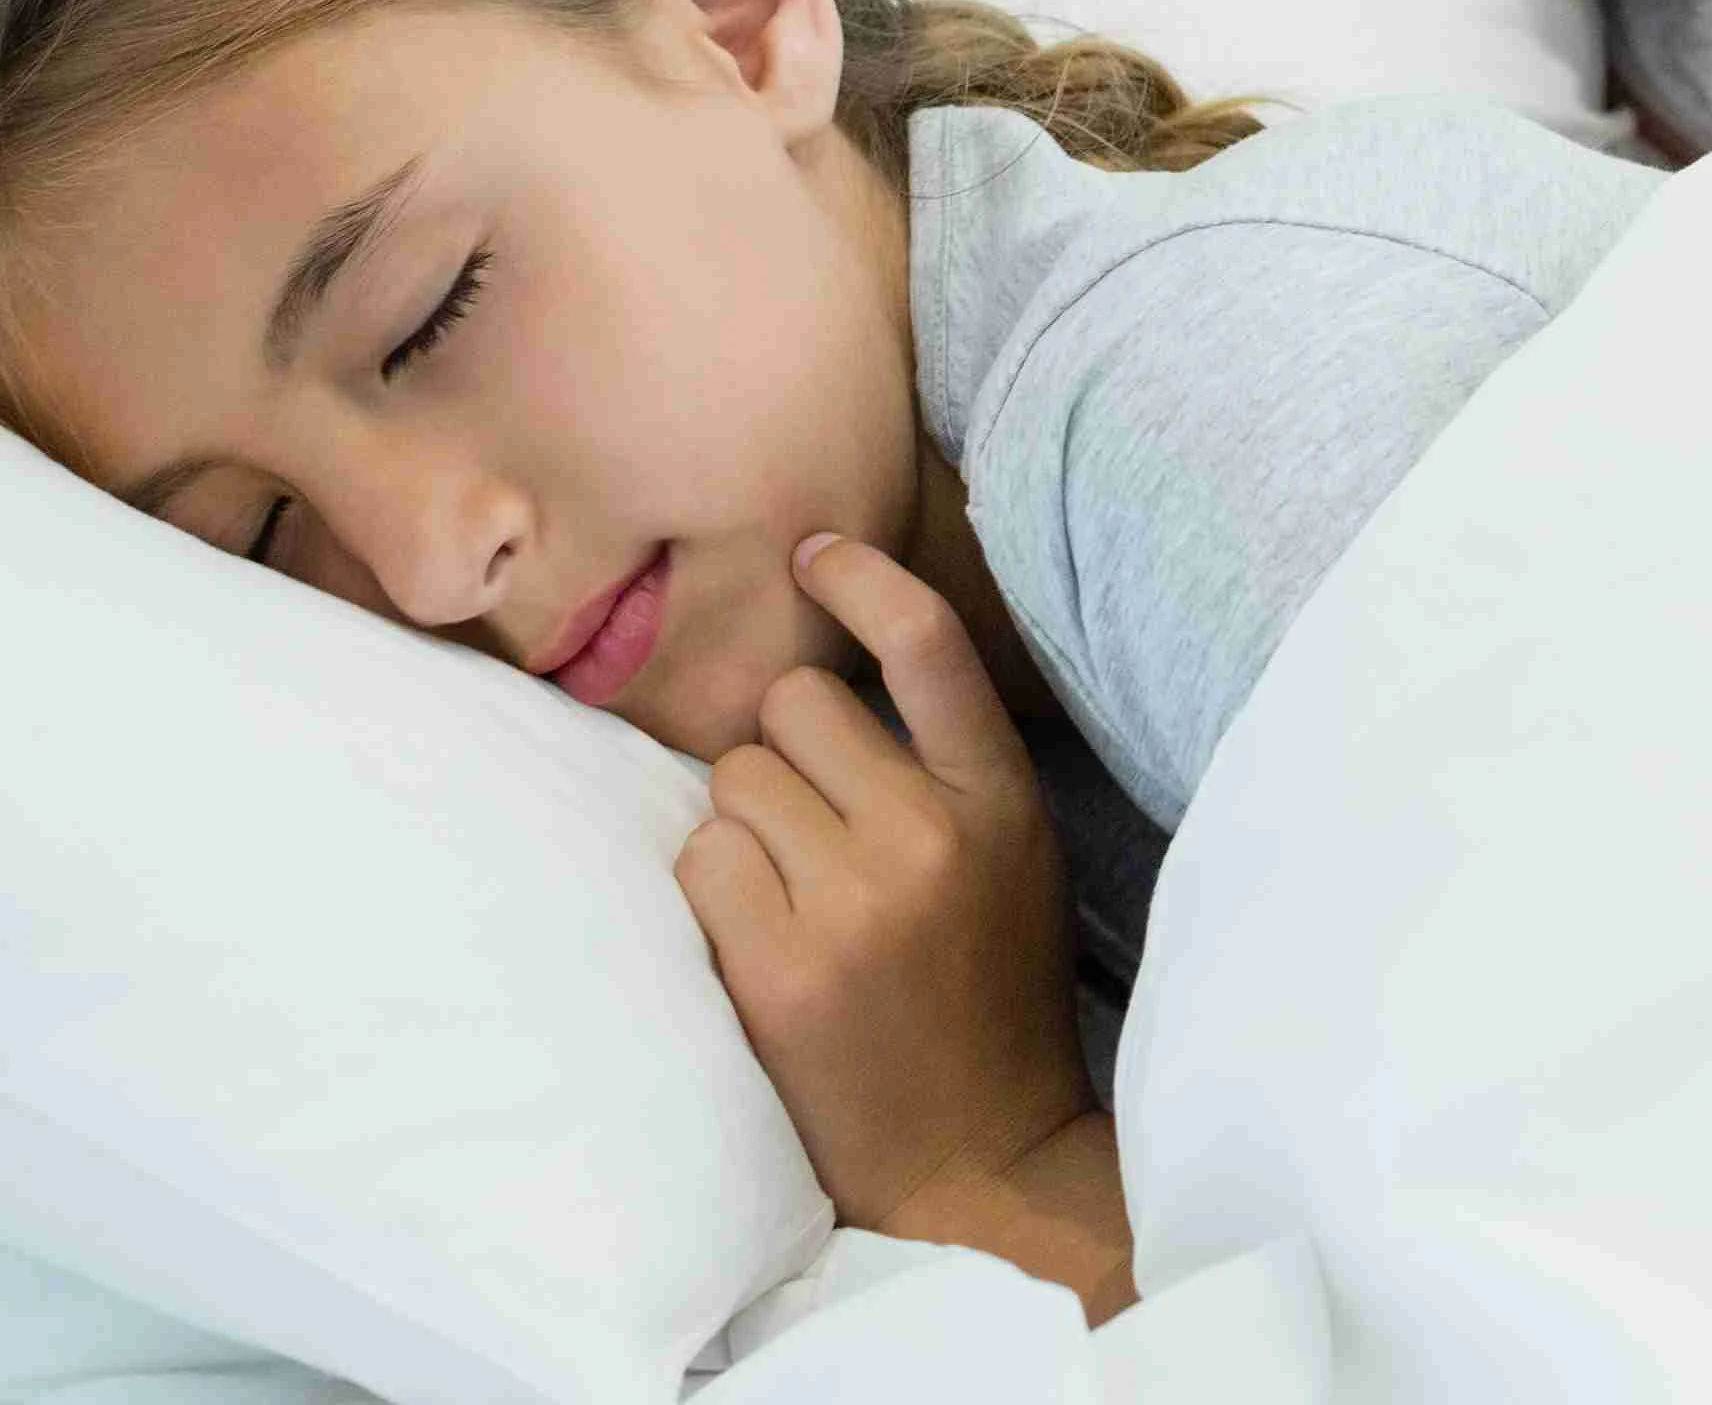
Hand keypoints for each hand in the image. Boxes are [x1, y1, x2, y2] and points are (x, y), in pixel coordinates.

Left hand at [673, 534, 1093, 1234]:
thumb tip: (823, 671)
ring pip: (736, 779)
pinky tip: (762, 940)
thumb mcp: (1010, 857)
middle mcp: (931, 834)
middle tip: (816, 833)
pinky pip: (701, 859)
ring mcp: (855, 901)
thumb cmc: (984, 993)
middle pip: (793, 705)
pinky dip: (716, 891)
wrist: (976, 1157)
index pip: (926, 642)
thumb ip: (942, 765)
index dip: (860, 578)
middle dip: (786, 753)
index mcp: (1000, 798)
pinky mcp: (780, 966)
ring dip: (746, 825)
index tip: (809, 554)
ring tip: (795, 898)